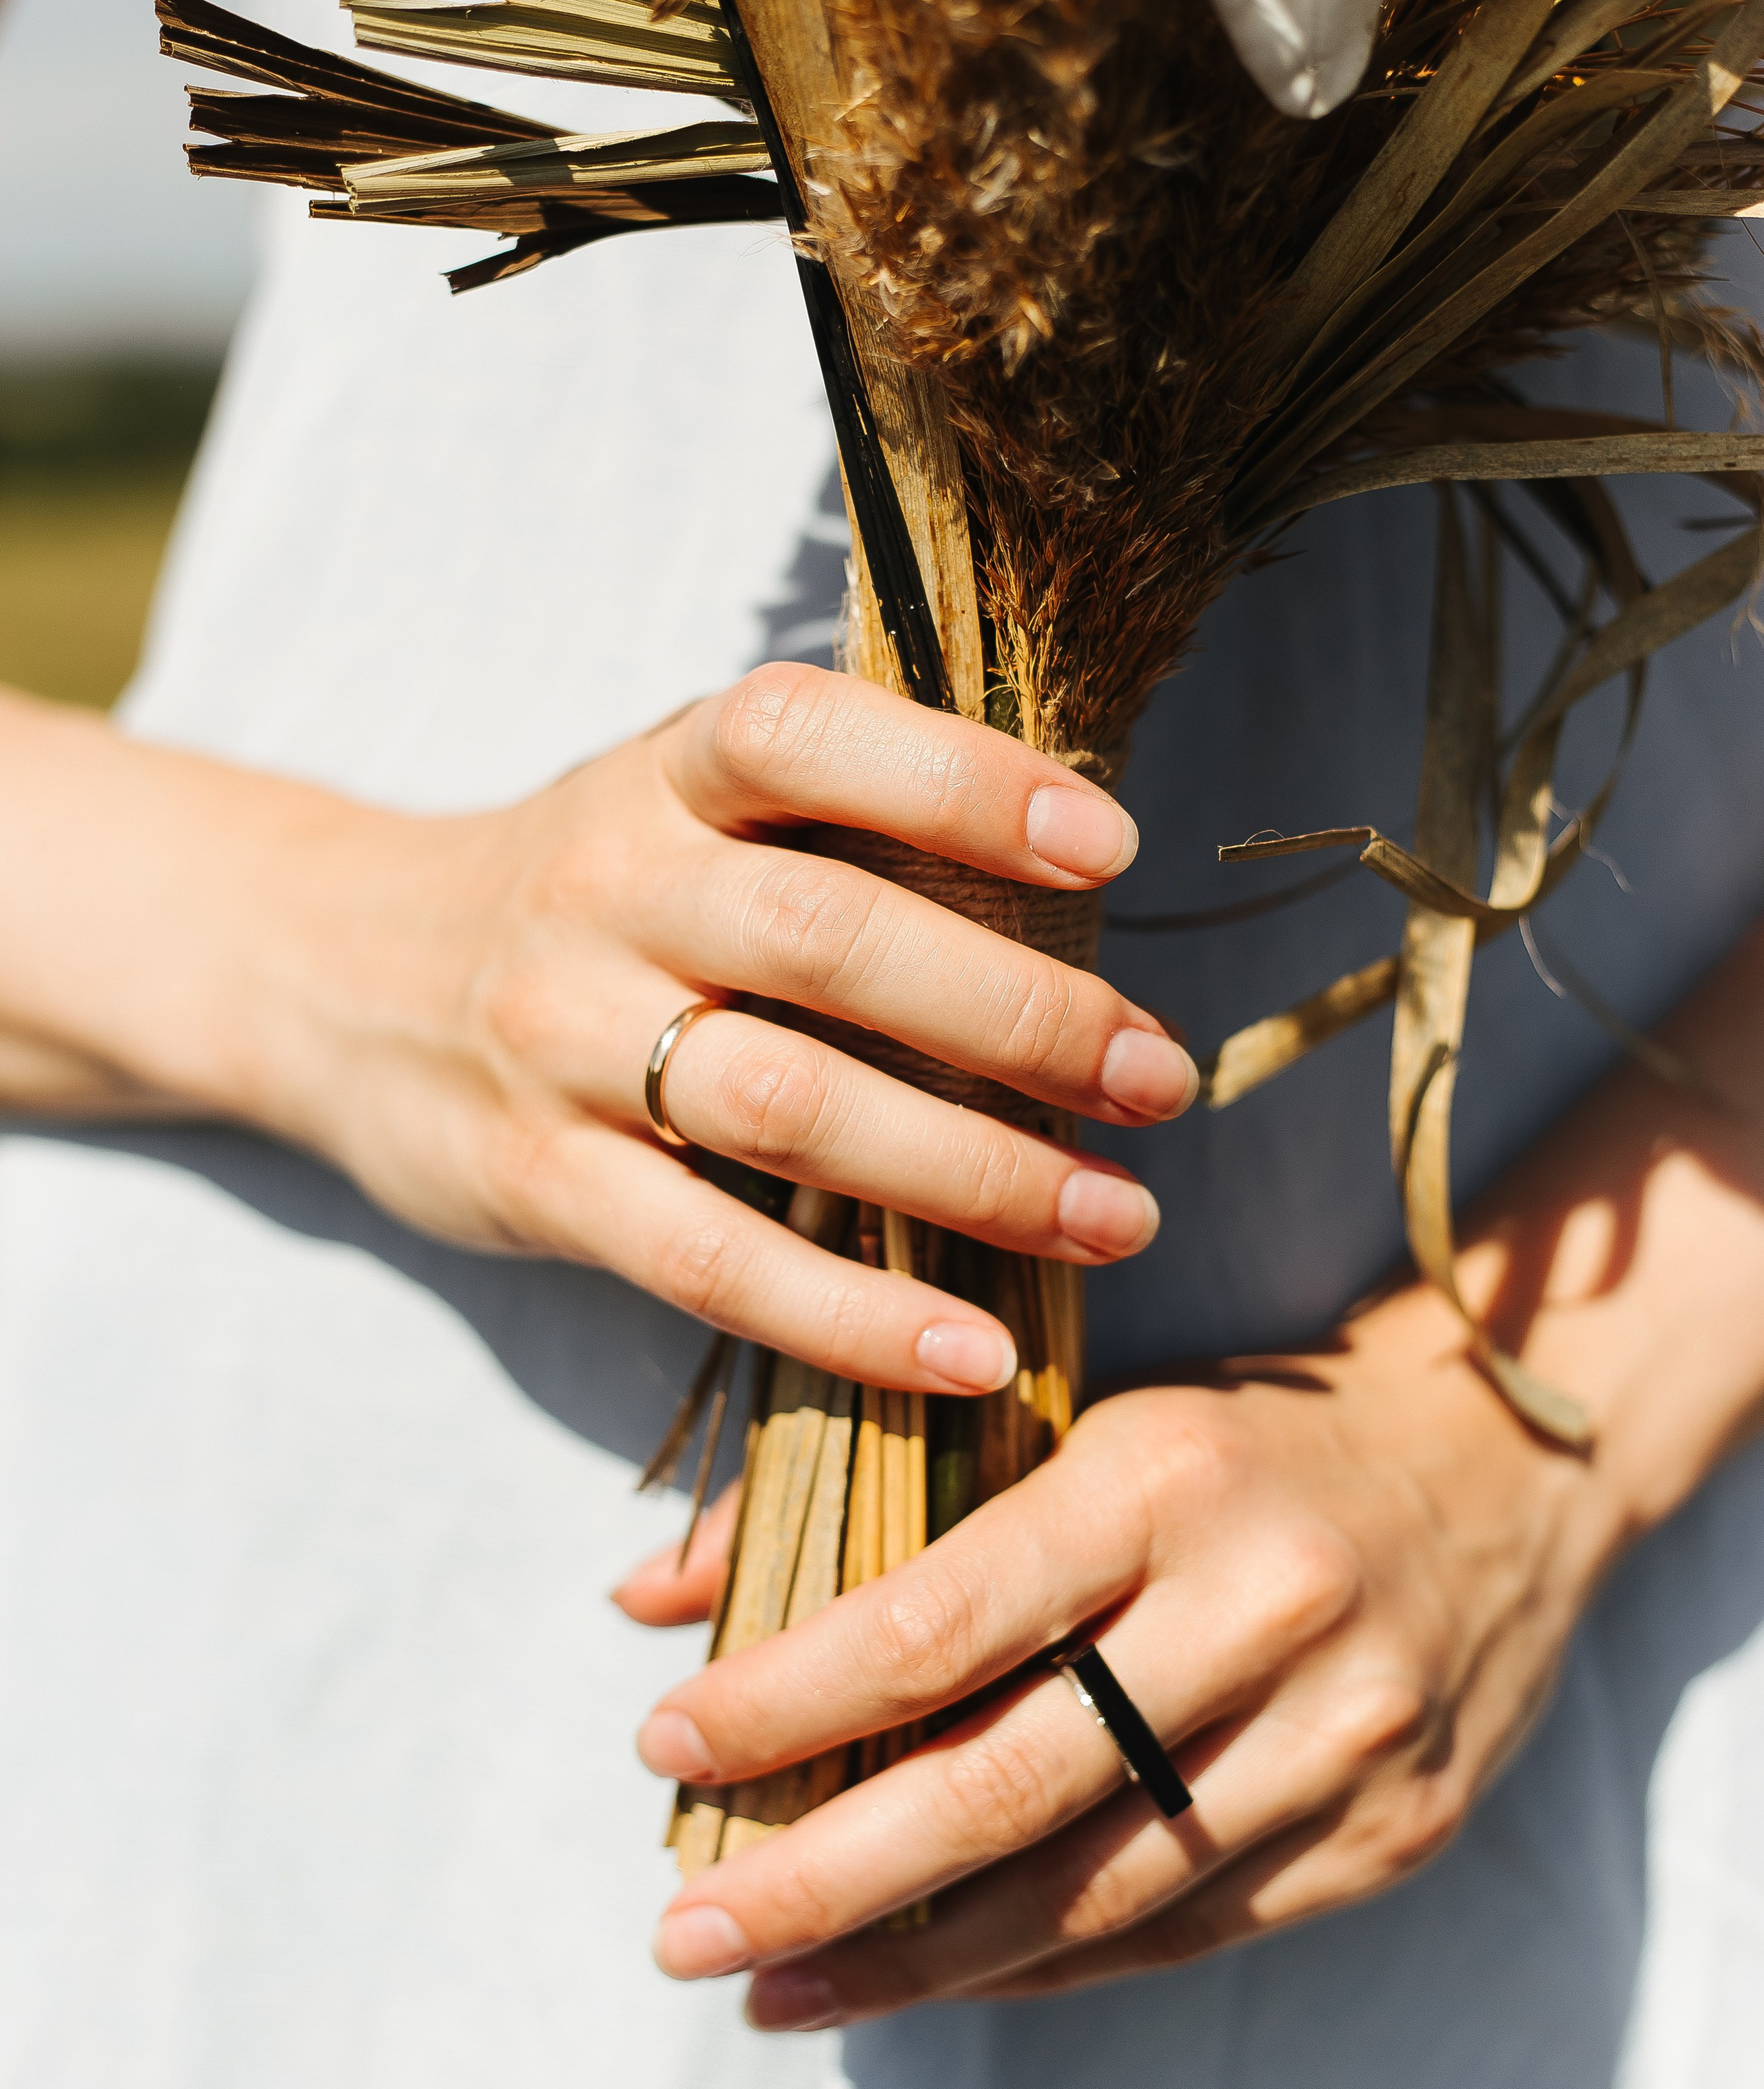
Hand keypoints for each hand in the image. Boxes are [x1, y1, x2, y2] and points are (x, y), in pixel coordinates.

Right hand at [0, 668, 1195, 1393]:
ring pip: (787, 1108)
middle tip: (1158, 1078)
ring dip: (973, 1172)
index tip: (1112, 846)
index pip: (804, 738)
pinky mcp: (538, 1180)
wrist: (343, 975)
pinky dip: (855, 1318)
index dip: (960, 780)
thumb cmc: (588, 891)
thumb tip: (1082, 877)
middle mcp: (608, 891)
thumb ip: (836, 826)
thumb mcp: (678, 806)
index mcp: (661, 775)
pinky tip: (976, 1350)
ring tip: (1118, 1212)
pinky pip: (714, 1263)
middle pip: (828, 939)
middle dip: (1018, 1014)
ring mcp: (563, 1041)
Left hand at [630, 1283, 1629, 2023]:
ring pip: (1091, 1895)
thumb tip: (650, 1593)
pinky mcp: (1391, 1831)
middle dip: (820, 1878)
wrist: (1504, 1464)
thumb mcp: (1075, 1414)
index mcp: (1163, 1477)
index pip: (941, 1617)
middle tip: (680, 1932)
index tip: (660, 1743)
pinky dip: (1041, 1966)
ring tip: (774, 1984)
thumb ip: (864, 1501)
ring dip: (912, 1962)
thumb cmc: (1244, 1436)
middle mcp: (1262, 1608)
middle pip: (1004, 1786)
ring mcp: (1341, 1736)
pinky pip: (1182, 1935)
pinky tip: (932, 1978)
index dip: (788, 1697)